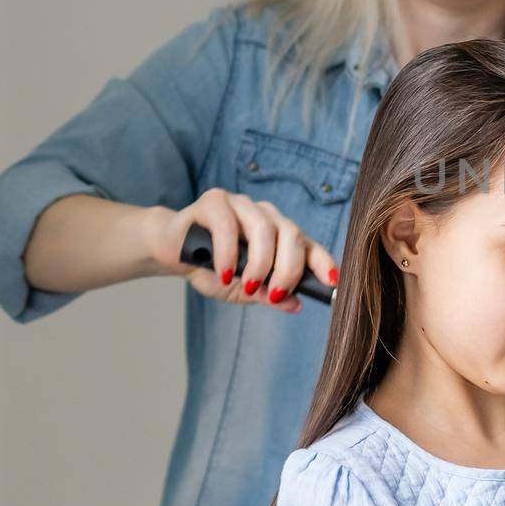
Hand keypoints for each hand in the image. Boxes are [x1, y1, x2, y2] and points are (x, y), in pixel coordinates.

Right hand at [141, 188, 337, 312]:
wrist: (171, 250)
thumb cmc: (211, 268)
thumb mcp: (242, 289)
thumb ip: (268, 295)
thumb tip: (295, 305)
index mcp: (279, 234)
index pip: (309, 245)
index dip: (323, 262)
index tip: (332, 282)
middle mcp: (266, 215)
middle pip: (292, 234)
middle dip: (288, 269)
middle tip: (275, 294)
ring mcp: (241, 204)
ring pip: (264, 228)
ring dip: (259, 263)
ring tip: (247, 285)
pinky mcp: (215, 200)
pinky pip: (228, 225)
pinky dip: (228, 253)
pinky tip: (223, 272)